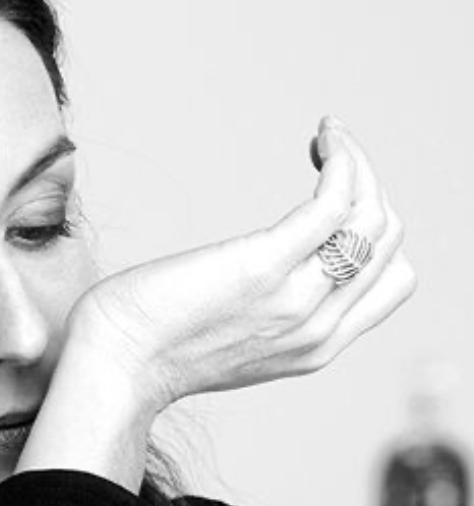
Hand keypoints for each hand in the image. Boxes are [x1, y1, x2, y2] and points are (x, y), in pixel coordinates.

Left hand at [66, 116, 417, 414]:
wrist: (113, 368)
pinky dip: (343, 159)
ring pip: (373, 218)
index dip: (376, 230)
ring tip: (327, 139)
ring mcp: (295, 299)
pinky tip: (323, 137)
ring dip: (359, 163)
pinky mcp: (263, 266)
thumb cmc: (149, 348)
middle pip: (388, 242)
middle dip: (370, 187)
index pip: (392, 281)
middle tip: (330, 157)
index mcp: (315, 348)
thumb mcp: (228, 341)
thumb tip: (264, 277)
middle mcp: (318, 328)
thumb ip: (264, 316)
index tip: (339, 196)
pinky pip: (335, 203)